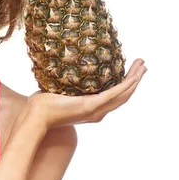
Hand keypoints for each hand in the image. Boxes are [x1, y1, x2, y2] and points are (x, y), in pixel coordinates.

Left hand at [26, 58, 146, 129]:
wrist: (36, 116)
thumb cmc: (42, 104)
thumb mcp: (58, 90)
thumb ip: (65, 82)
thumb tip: (62, 64)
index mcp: (91, 109)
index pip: (113, 96)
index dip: (125, 85)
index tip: (132, 71)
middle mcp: (97, 112)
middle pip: (123, 95)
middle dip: (135, 79)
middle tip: (142, 65)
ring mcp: (95, 110)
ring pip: (123, 94)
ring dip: (135, 80)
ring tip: (142, 66)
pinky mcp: (91, 106)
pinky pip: (113, 94)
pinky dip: (126, 85)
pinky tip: (134, 77)